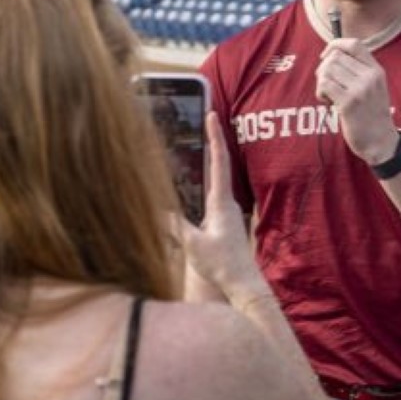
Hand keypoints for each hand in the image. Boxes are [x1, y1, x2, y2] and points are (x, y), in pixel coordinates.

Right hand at [180, 111, 267, 299]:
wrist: (243, 284)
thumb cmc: (223, 265)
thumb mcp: (194, 244)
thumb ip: (175, 226)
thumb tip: (157, 209)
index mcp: (221, 202)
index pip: (218, 162)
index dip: (214, 137)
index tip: (212, 115)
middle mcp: (226, 202)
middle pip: (218, 165)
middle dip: (210, 141)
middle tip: (203, 120)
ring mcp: (225, 211)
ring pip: (214, 179)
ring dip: (206, 161)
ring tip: (194, 143)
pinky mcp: (222, 221)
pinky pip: (210, 194)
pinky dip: (202, 181)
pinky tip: (192, 182)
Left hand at [315, 38, 397, 164]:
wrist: (381, 142)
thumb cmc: (371, 115)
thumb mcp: (373, 87)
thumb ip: (358, 71)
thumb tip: (330, 55)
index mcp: (377, 70)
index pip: (354, 44)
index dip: (335, 45)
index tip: (326, 56)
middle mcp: (370, 76)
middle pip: (335, 57)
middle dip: (324, 69)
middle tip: (328, 86)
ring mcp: (360, 89)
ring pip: (327, 69)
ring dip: (321, 82)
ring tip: (329, 95)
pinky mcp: (349, 103)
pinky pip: (324, 85)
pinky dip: (320, 92)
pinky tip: (328, 102)